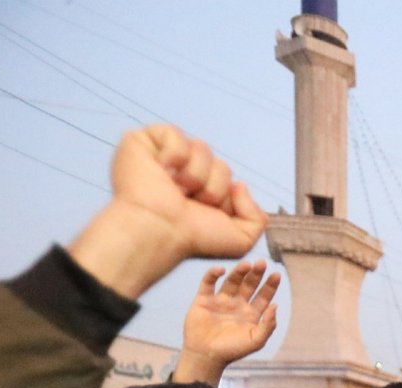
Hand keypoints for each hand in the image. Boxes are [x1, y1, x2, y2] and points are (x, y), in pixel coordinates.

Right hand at [68, 125, 267, 298]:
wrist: (160, 230)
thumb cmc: (192, 237)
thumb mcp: (240, 239)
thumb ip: (257, 218)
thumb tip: (241, 185)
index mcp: (202, 191)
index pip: (229, 179)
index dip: (224, 198)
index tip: (205, 214)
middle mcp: (184, 173)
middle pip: (220, 164)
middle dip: (211, 187)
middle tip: (187, 202)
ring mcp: (164, 156)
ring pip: (201, 148)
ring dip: (194, 174)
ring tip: (174, 190)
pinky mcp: (143, 142)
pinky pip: (175, 133)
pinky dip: (174, 155)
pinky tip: (161, 171)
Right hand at [174, 262, 279, 384]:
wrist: (206, 356)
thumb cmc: (233, 350)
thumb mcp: (256, 341)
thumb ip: (268, 325)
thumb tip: (276, 306)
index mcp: (251, 313)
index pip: (263, 295)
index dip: (270, 285)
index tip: (276, 275)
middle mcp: (237, 304)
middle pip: (249, 284)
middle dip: (256, 274)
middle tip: (262, 263)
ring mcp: (220, 300)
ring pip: (231, 281)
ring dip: (239, 272)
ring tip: (246, 264)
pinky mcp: (203, 299)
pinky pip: (208, 283)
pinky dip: (213, 274)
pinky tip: (220, 269)